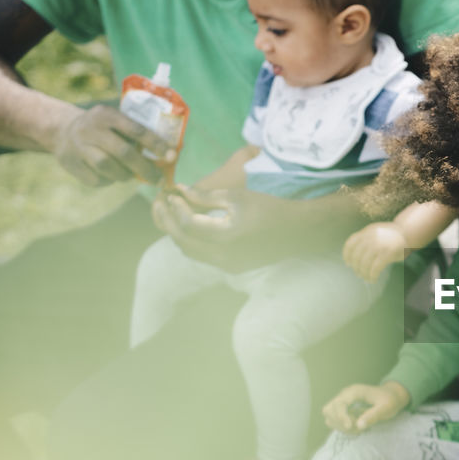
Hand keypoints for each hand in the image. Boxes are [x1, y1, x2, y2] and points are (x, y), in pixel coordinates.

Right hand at [54, 104, 168, 185]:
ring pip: (108, 167)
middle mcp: (91, 129)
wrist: (61, 129)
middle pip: (122, 152)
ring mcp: (78, 146)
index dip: (155, 144)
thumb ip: (135, 133)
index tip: (171, 156)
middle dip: (144, 168)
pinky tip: (111, 176)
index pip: (136, 129)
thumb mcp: (114, 120)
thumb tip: (168, 155)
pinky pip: (95, 179)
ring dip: (125, 175)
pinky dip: (108, 181)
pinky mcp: (70, 163)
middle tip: (158, 179)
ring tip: (132, 175)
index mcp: (106, 114)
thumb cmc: (102, 128)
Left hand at [151, 183, 293, 269]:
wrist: (297, 230)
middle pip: (183, 242)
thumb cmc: (269, 208)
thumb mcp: (237, 196)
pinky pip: (204, 257)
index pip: (188, 224)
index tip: (172, 194)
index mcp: (225, 236)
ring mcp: (228, 265)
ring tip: (172, 215)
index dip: (176, 208)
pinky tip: (192, 228)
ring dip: (178, 234)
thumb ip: (205, 196)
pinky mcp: (233, 268)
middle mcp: (224, 256)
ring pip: (190, 253)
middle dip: (168, 222)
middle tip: (161, 205)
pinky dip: (193, 243)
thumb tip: (179, 191)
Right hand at [322, 381, 409, 432]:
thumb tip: (358, 425)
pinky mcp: (342, 409)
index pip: (338, 404)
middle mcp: (344, 395)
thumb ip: (373, 416)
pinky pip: (334, 421)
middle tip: (357, 426)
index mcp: (354, 391)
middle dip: (341, 422)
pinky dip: (342, 427)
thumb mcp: (386, 408)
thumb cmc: (390, 400)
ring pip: (329, 417)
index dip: (341, 417)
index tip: (350, 427)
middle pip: (328, 410)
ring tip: (358, 427)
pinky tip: (356, 427)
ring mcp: (342, 402)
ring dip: (341, 426)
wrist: (391, 396)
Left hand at [343, 222, 406, 281]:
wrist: (408, 233)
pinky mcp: (387, 253)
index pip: (351, 243)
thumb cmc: (391, 236)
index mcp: (367, 231)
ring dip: (364, 273)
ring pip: (365, 263)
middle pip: (357, 255)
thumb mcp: (376, 232)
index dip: (347, 255)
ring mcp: (379, 245)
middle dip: (356, 267)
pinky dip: (372, 275)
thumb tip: (354, 258)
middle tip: (359, 274)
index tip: (348, 263)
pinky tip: (373, 279)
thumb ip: (366, 239)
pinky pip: (375, 267)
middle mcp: (371, 237)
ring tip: (366, 278)